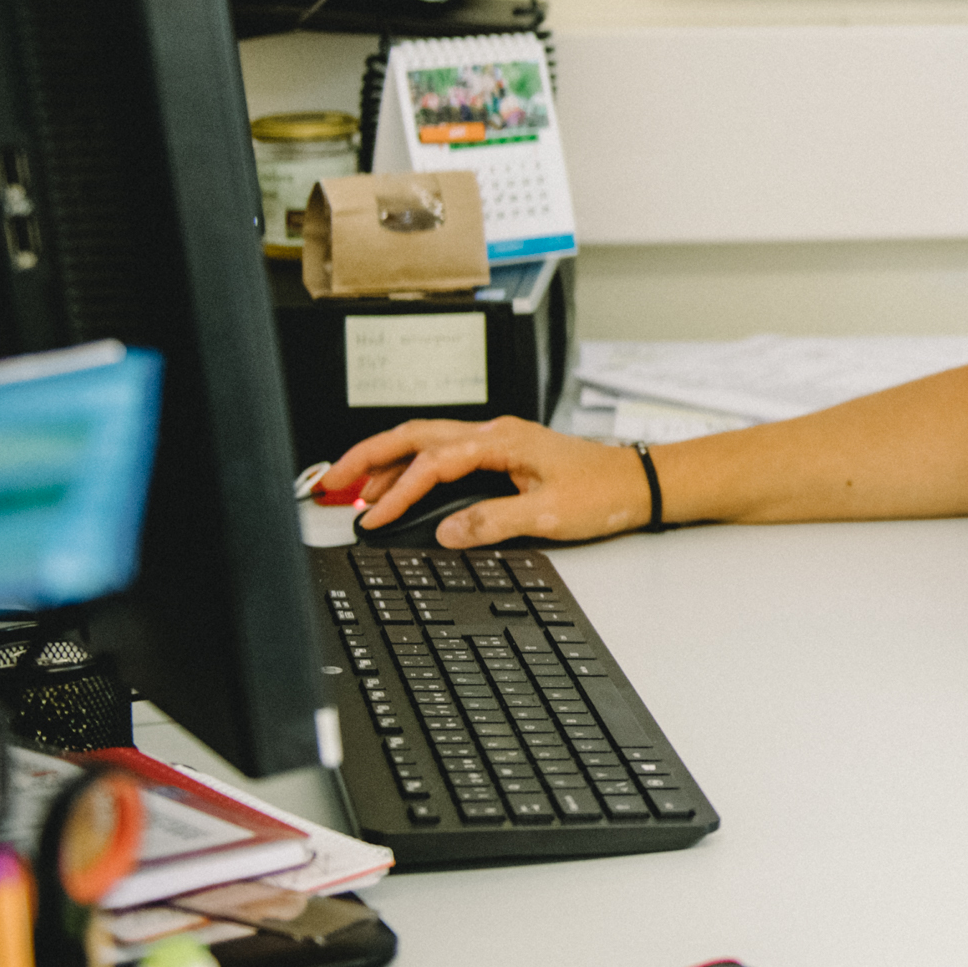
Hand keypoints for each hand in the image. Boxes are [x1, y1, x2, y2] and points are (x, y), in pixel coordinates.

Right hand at [321, 416, 654, 547]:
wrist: (637, 483)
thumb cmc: (603, 491)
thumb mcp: (548, 514)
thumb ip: (493, 522)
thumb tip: (445, 532)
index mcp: (502, 441)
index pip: (433, 461)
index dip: (398, 490)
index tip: (373, 517)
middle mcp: (494, 434)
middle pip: (415, 437)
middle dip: (369, 457)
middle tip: (330, 481)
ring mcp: (496, 443)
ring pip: (426, 443)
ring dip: (387, 461)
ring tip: (352, 487)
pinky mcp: (501, 456)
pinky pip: (444, 455)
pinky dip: (413, 468)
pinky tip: (400, 488)